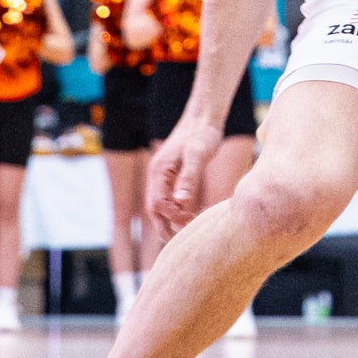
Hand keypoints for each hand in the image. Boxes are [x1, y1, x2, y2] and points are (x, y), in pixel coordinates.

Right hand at [145, 111, 227, 230]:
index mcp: (159, 171)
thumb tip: (181, 204)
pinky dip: (176, 210)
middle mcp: (157, 175)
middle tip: (182, 241)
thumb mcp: (198, 156)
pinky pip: (168, 198)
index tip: (191, 218)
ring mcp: (163, 175)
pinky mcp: (172, 174)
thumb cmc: (202, 134)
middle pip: (154, 209)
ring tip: (187, 230)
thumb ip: (189, 180)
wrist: (203, 116)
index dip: (173, 216)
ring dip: (170, 220)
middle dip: (165, 226)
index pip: (158, 204)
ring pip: (160, 205)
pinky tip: (191, 214)